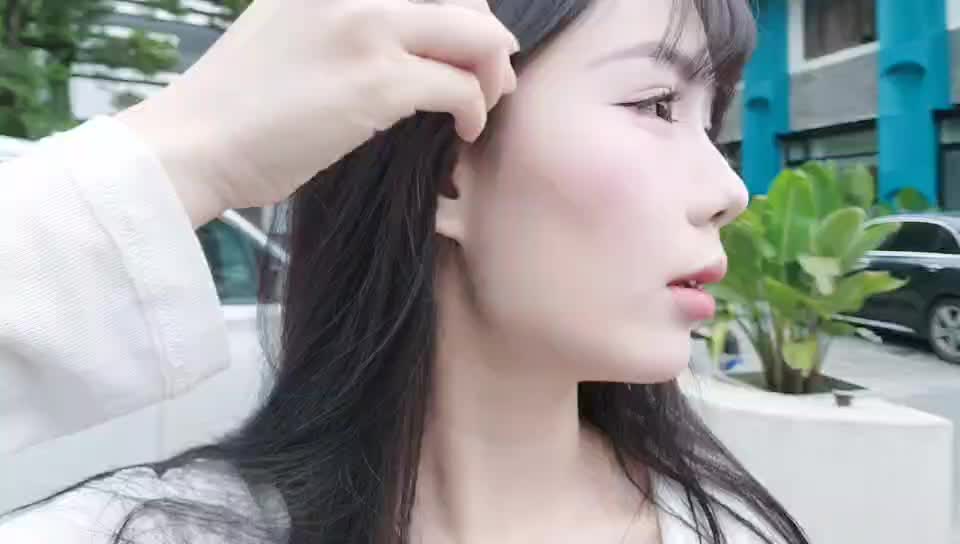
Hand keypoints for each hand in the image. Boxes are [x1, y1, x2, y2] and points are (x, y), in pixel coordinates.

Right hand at [118, 0, 518, 225]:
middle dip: (488, 38)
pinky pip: (461, 87)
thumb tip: (406, 38)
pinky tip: (461, 131)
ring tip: (482, 103)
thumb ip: (345, 19)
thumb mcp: (291, 28)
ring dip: (493, 73)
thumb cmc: (239, 104)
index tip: (460, 43)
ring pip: (477, 34)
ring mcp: (367, 27)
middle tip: (488, 76)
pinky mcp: (378, 80)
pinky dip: (475, 110)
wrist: (193, 143)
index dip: (460, 9)